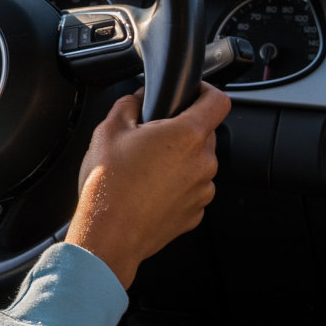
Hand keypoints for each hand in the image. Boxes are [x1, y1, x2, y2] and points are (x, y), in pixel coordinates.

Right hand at [65, 84, 230, 288]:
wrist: (107, 234)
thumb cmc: (108, 185)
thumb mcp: (108, 130)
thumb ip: (129, 104)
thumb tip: (137, 99)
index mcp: (186, 134)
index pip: (218, 101)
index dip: (206, 91)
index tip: (193, 93)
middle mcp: (203, 162)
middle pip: (205, 133)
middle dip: (181, 130)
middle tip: (150, 137)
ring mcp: (202, 190)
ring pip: (198, 163)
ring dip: (178, 161)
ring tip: (145, 169)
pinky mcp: (196, 213)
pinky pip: (191, 190)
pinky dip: (176, 187)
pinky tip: (148, 190)